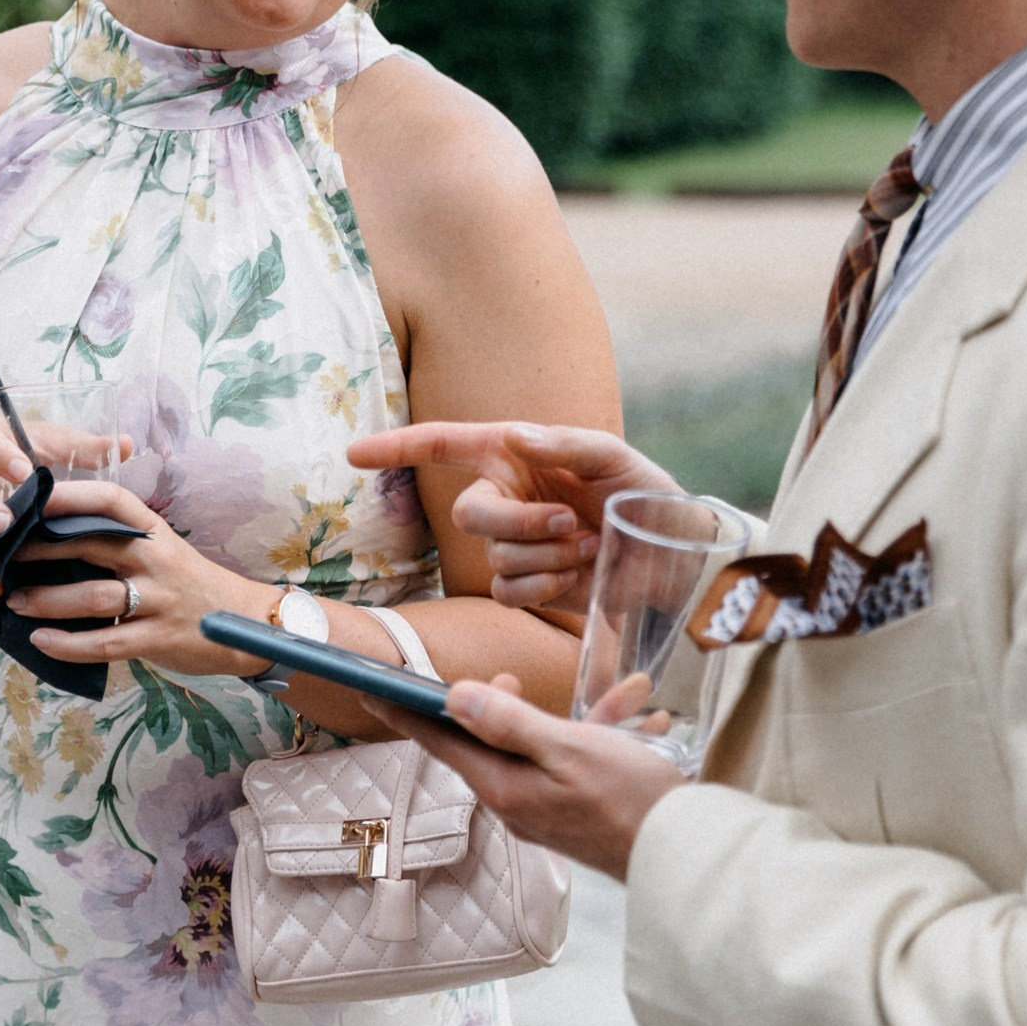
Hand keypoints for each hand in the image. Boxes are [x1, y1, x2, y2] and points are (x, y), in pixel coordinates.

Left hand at [11, 478, 275, 678]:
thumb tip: (53, 538)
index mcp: (154, 531)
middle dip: (40, 548)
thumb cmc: (190, 583)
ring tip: (14, 601)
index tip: (30, 495)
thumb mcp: (162, 551)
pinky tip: (41, 641)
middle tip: (1, 553)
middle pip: (92, 544)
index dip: (70, 494)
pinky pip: (105, 642)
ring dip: (47, 600)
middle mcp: (156, 559)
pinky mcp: (158, 638)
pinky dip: (68, 643)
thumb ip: (119, 543)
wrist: (245, 622)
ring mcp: (159, 599)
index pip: (112, 499)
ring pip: (93, 596)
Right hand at [347, 423, 679, 612]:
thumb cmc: (647, 494)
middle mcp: (507, 496)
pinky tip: (577, 575)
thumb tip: (513, 435)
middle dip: (516, 523)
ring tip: (587, 546)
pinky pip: (508, 590)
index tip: (354, 453)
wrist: (673, 556)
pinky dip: (544, 585)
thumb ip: (563, 442)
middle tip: (568, 522)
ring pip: (492, 556)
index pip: (444, 445)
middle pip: (468, 514)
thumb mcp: (613, 457)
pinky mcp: (529, 583)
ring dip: (544, 556)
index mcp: (515, 454)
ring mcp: (515, 542)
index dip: (397, 447)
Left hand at [365, 675, 689, 880]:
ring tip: (616, 690)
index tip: (373, 687)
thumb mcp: (568, 748)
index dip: (408, 710)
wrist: (684, 855)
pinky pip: (574, 761)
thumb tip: (454, 696)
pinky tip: (641, 715)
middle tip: (514, 676)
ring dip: (572, 714)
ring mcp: (545, 810)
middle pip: (486, 741)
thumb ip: (510, 722)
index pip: (442, 741)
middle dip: (500, 702)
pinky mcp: (574, 811)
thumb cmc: (630, 799)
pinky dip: (602, 733)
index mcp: (504, 788)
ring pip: (540, 746)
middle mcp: (516, 803)